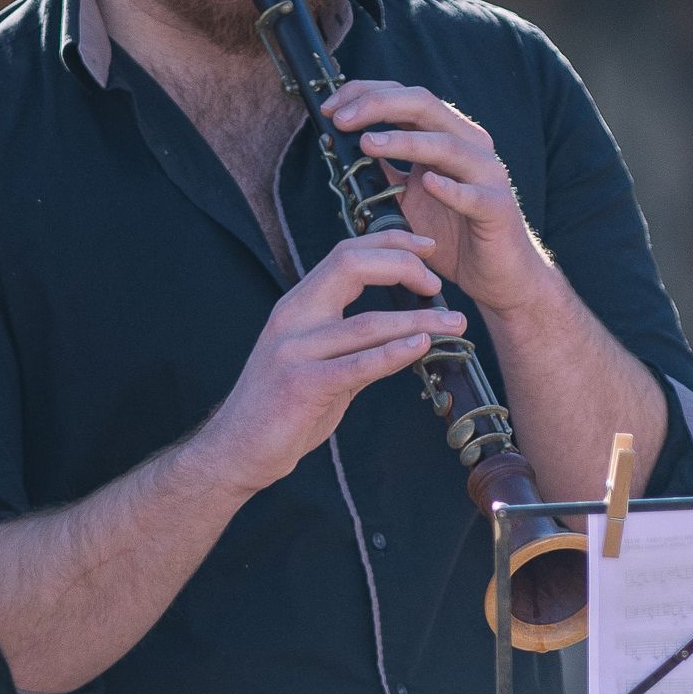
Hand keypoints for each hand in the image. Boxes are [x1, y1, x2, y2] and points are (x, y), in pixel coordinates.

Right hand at [184, 231, 473, 496]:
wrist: (236, 450)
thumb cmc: (282, 407)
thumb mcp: (321, 362)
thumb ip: (356, 343)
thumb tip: (408, 333)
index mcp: (299, 306)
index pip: (346, 254)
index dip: (390, 243)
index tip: (427, 247)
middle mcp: (293, 318)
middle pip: (350, 265)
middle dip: (402, 265)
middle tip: (439, 284)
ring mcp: (294, 351)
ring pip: (367, 322)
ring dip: (419, 320)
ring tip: (456, 324)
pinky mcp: (301, 386)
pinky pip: (357, 364)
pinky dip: (394, 352)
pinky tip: (422, 345)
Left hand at [324, 79, 558, 314]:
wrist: (497, 275)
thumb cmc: (452, 234)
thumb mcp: (407, 198)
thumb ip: (382, 173)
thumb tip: (341, 151)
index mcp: (447, 136)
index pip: (407, 98)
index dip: (367, 94)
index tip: (329, 107)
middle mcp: (469, 146)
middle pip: (425, 105)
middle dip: (379, 105)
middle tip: (341, 118)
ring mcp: (487, 175)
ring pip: (447, 145)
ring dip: (405, 141)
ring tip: (369, 144)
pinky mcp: (497, 208)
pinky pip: (473, 195)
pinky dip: (450, 188)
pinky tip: (427, 184)